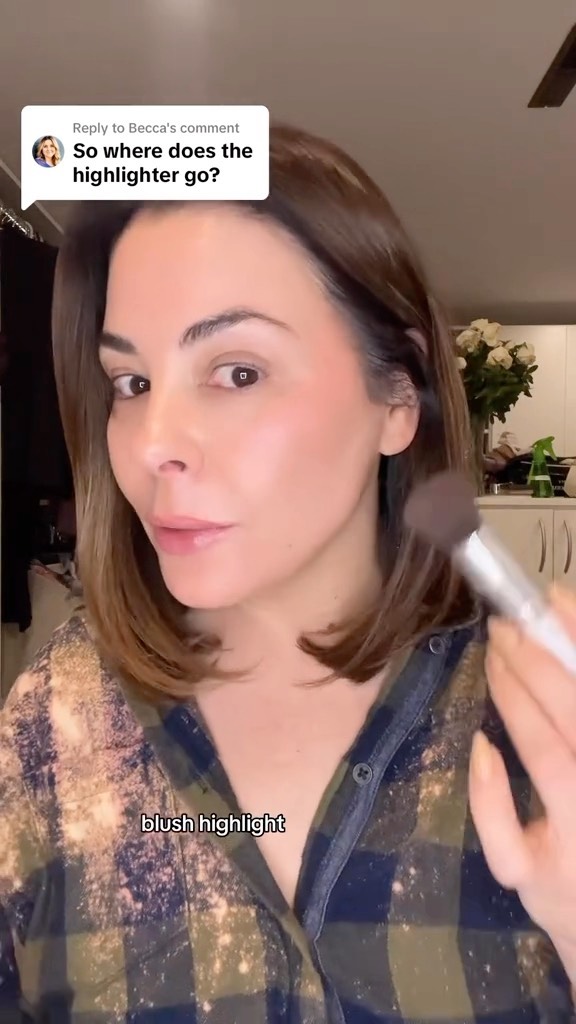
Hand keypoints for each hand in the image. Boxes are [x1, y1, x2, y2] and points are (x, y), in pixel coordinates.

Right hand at [469, 585, 575, 982]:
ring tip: (549, 602)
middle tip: (504, 624)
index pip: (544, 744)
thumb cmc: (558, 886)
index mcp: (572, 815)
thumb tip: (481, 747)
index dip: (515, 696)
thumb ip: (492, 813)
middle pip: (573, 712)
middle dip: (536, 661)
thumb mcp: (515, 869)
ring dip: (573, 646)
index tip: (489, 656)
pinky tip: (574, 623)